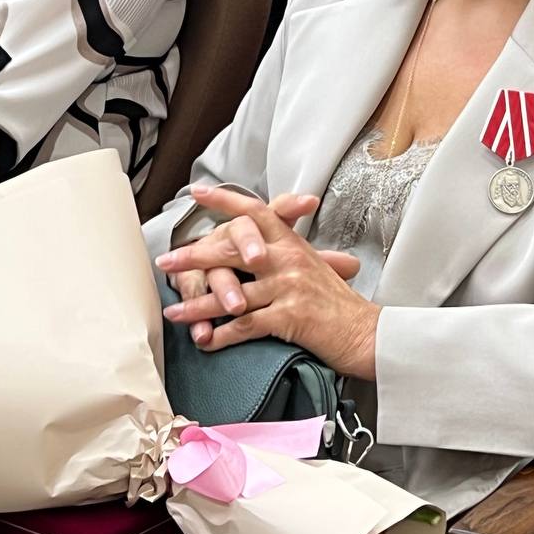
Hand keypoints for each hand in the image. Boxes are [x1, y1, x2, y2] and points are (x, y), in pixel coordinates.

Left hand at [169, 191, 359, 345]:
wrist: (366, 333)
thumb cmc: (340, 306)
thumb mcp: (316, 269)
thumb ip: (286, 257)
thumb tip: (258, 252)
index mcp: (293, 244)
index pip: (255, 212)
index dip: (224, 200)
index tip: (197, 191)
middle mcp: (289, 259)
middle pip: (233, 250)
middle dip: (194, 256)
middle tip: (167, 262)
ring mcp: (289, 286)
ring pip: (232, 294)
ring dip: (198, 307)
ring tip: (174, 313)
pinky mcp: (289, 316)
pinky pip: (244, 325)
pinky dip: (220, 335)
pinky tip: (205, 341)